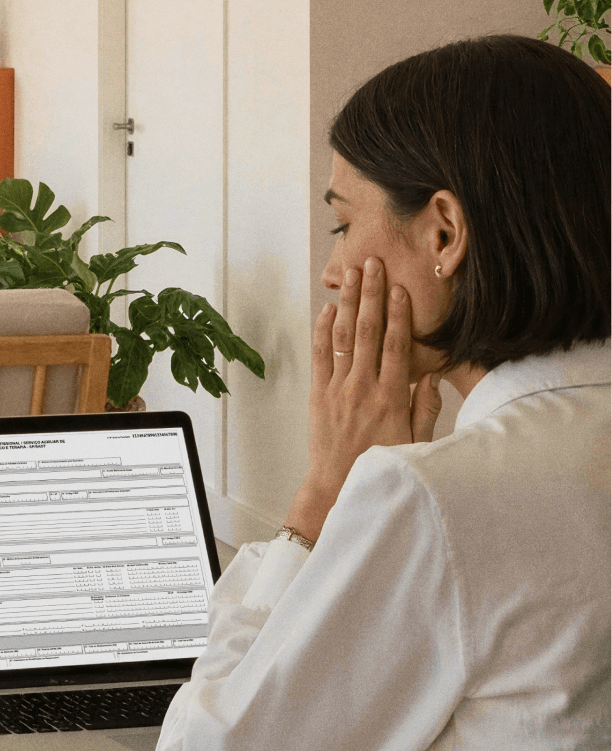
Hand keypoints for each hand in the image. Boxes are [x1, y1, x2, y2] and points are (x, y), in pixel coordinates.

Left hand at [292, 258, 441, 526]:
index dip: (398, 314)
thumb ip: (425, 409)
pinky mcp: (318, 394)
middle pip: (368, 330)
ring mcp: (338, 388)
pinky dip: (322, 330)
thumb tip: (430, 377)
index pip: (396, 345)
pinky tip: (327, 309)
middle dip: (371, 294)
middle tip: (373, 264)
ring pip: (343, 336)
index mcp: (392, 397)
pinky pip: (320, 354)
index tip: (400, 288)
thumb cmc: (379, 466)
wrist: (337, 486)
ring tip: (351, 275)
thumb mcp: (416, 443)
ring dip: (347, 302)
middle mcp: (363, 387)